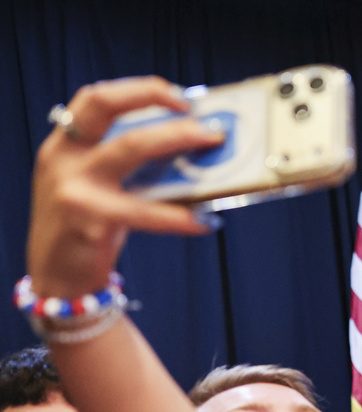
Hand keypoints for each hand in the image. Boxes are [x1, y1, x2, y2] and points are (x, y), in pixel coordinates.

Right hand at [28, 76, 225, 299]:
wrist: (57, 277)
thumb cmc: (85, 227)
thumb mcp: (96, 186)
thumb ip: (129, 166)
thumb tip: (188, 148)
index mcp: (65, 146)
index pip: (95, 99)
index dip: (138, 90)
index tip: (178, 95)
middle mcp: (64, 160)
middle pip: (108, 109)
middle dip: (157, 102)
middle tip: (201, 117)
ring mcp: (74, 188)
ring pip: (129, 148)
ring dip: (175, 139)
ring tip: (210, 144)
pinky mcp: (91, 222)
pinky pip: (145, 213)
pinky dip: (178, 216)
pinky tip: (204, 222)